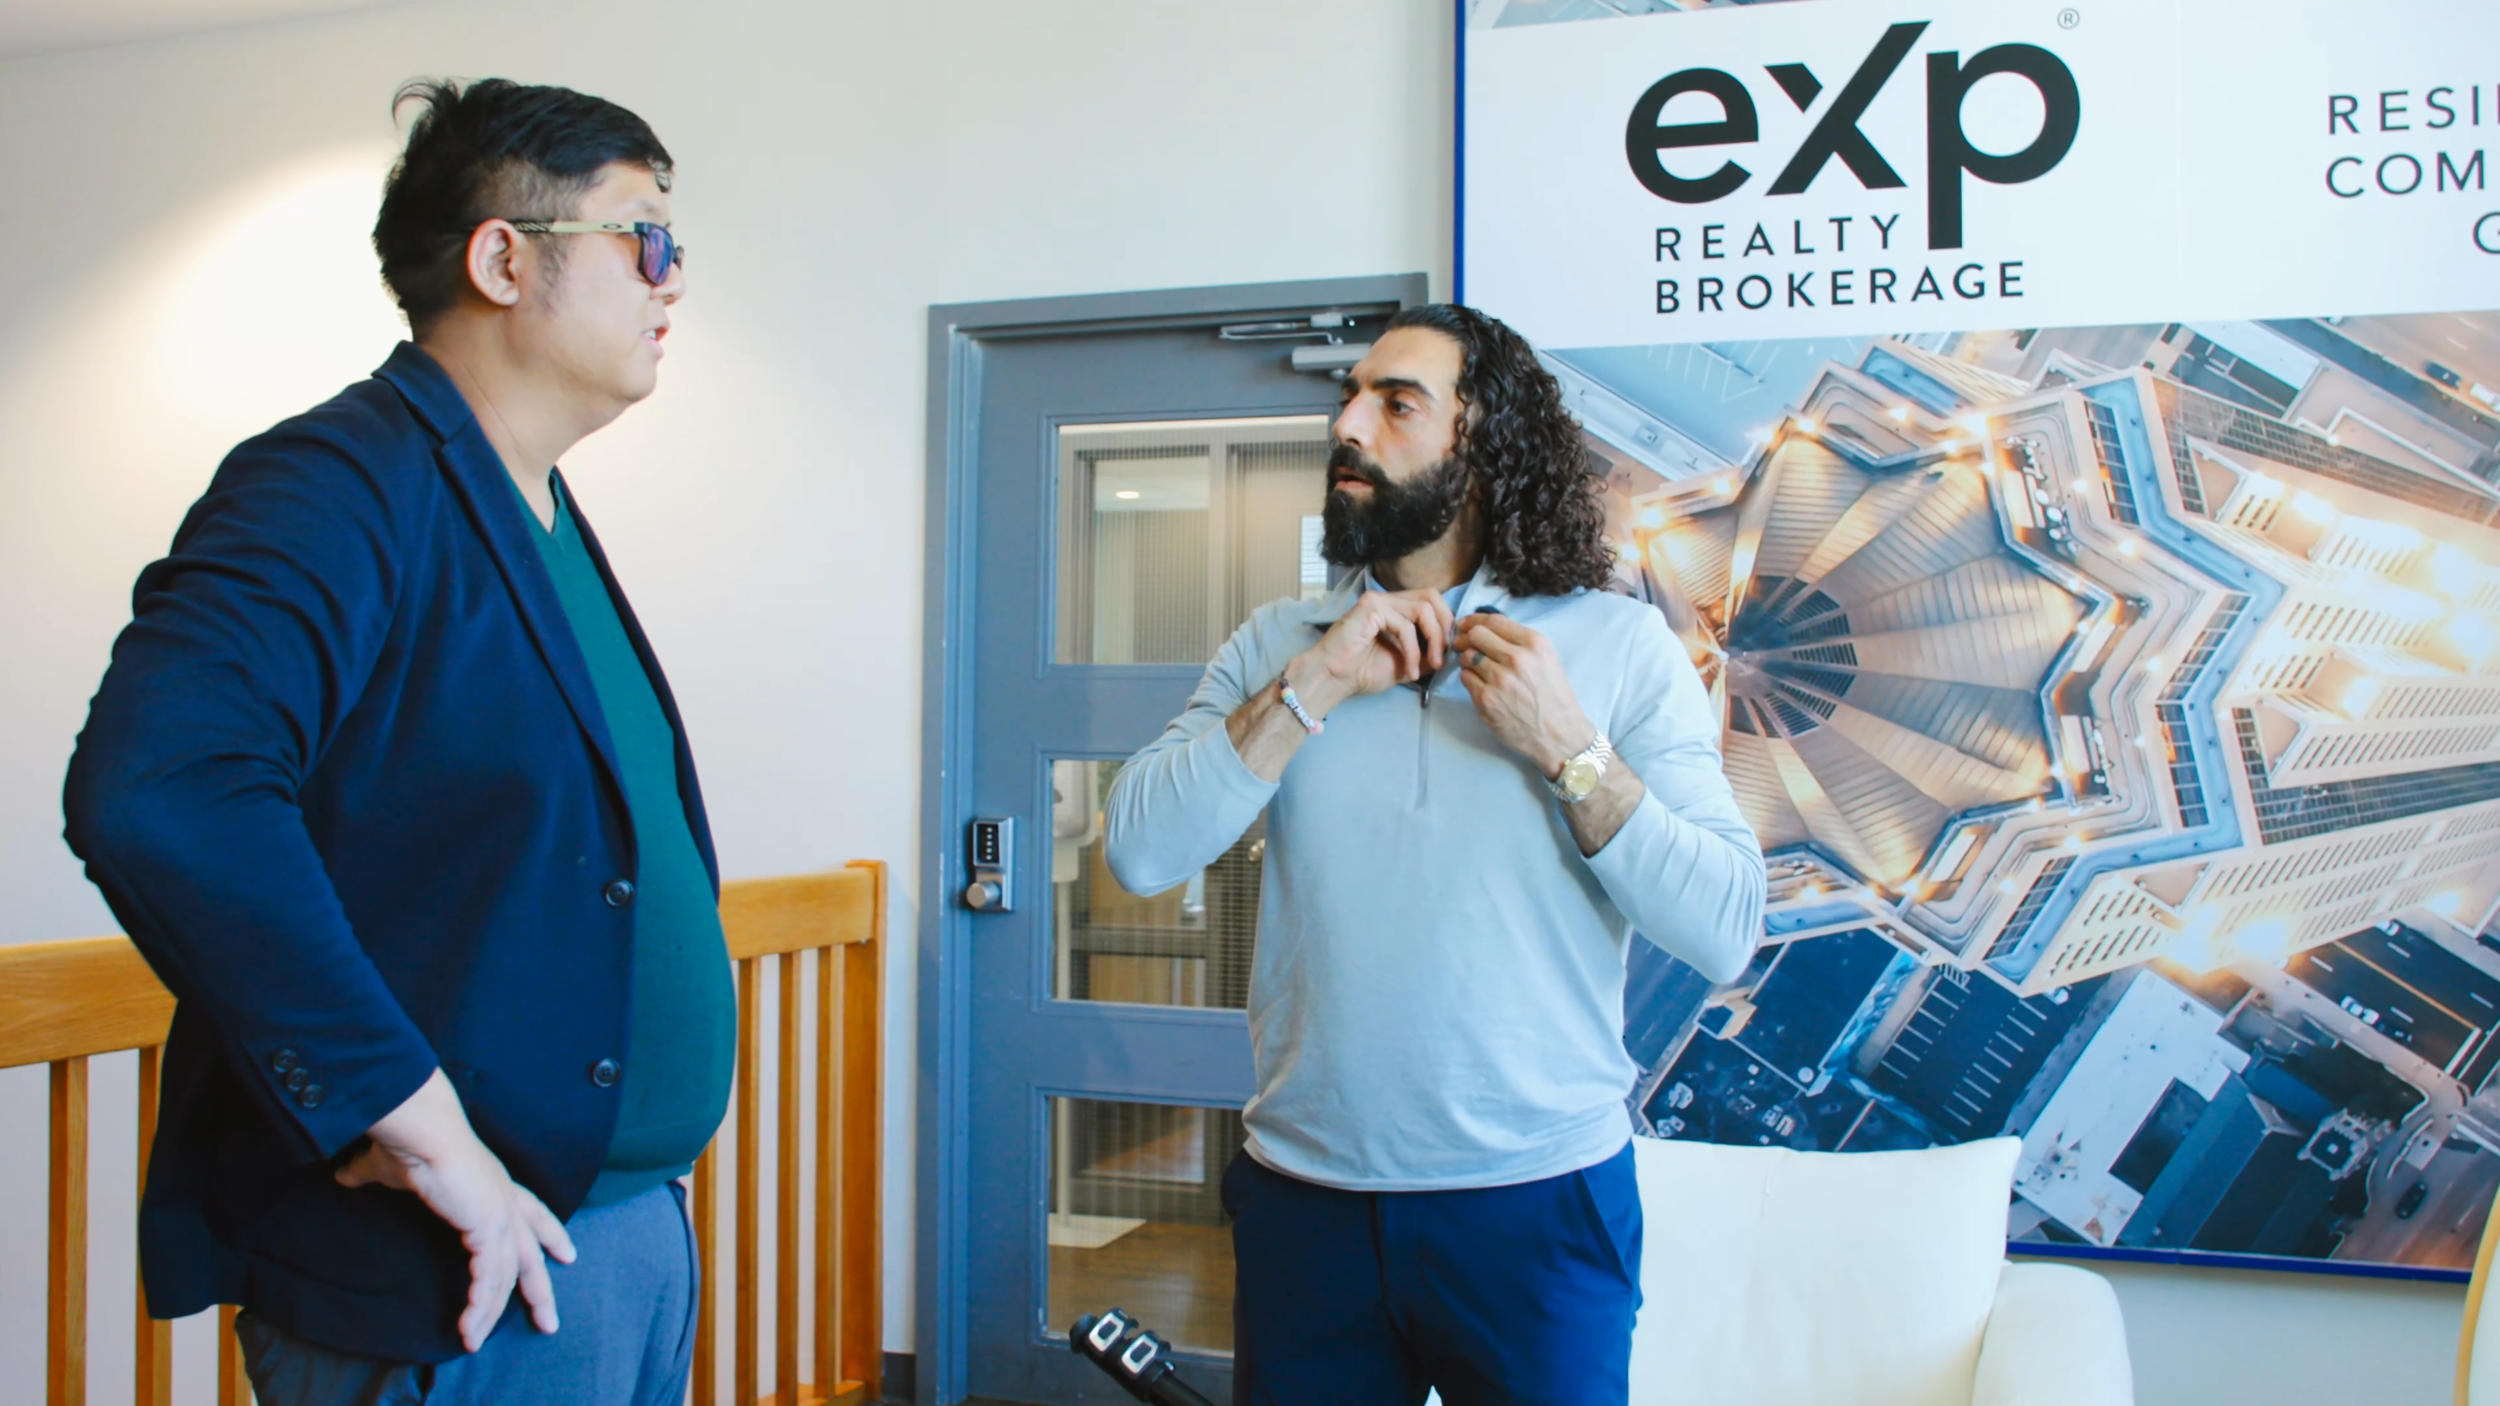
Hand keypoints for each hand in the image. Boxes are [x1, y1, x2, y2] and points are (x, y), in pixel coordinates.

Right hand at [337, 1069, 575, 1351]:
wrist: (421, 1128)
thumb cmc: (410, 1141)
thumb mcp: (388, 1167)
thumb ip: (369, 1175)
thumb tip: (345, 1175)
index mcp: (493, 1183)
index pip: (531, 1212)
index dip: (549, 1233)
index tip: (566, 1255)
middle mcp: (505, 1200)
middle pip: (531, 1253)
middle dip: (540, 1289)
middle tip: (549, 1321)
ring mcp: (501, 1215)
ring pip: (508, 1275)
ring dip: (494, 1312)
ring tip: (476, 1342)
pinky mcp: (490, 1229)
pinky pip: (489, 1280)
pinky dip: (480, 1307)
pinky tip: (470, 1331)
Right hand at [1287, 588, 1456, 715]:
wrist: (1333, 679)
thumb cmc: (1362, 672)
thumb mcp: (1406, 663)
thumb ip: (1427, 653)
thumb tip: (1450, 650)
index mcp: (1395, 608)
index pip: (1431, 600)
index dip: (1445, 622)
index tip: (1447, 652)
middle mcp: (1387, 599)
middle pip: (1431, 596)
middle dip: (1444, 626)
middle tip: (1443, 655)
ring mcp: (1379, 600)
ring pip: (1423, 609)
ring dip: (1433, 641)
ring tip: (1432, 665)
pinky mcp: (1371, 607)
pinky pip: (1405, 626)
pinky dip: (1413, 650)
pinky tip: (1410, 669)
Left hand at [1456, 613, 1595, 776]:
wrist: (1559, 735)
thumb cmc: (1554, 697)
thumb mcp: (1547, 660)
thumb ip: (1520, 643)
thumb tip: (1486, 628)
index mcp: (1535, 644)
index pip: (1493, 620)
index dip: (1474, 620)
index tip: (1465, 624)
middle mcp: (1517, 658)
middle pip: (1475, 635)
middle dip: (1467, 639)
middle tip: (1464, 646)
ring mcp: (1500, 679)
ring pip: (1467, 656)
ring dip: (1468, 661)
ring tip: (1477, 670)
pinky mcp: (1486, 699)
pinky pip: (1465, 678)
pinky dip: (1469, 679)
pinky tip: (1481, 685)